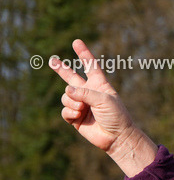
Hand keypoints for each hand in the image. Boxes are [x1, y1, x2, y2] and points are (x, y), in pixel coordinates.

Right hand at [50, 39, 156, 175]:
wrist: (116, 137)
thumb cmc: (116, 116)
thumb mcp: (103, 99)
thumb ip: (85, 92)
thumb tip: (67, 90)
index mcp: (99, 85)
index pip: (90, 66)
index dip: (84, 54)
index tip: (76, 42)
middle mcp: (89, 93)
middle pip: (71, 77)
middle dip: (61, 69)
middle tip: (51, 60)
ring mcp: (81, 104)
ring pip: (66, 96)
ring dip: (72, 102)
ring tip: (81, 109)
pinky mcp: (75, 117)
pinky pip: (65, 110)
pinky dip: (70, 112)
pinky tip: (78, 116)